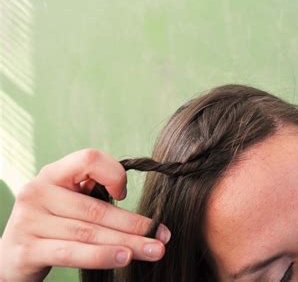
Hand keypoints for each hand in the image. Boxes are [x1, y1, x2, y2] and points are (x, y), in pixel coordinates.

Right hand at [0, 148, 170, 281]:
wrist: (11, 254)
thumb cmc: (53, 223)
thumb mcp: (70, 201)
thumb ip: (96, 196)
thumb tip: (145, 218)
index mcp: (54, 173)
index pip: (89, 159)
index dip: (114, 173)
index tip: (126, 194)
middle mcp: (38, 191)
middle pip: (97, 207)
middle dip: (135, 225)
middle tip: (162, 237)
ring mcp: (29, 221)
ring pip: (89, 232)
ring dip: (126, 243)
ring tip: (153, 250)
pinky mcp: (25, 249)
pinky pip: (70, 252)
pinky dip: (100, 256)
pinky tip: (123, 258)